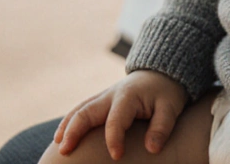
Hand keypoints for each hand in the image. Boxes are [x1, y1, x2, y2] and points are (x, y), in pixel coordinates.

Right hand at [54, 70, 189, 158]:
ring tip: (59, 147)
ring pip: (79, 110)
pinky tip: (61, 138)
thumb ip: (162, 127)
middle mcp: (110, 95)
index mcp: (128, 96)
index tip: (117, 156)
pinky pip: (80, 110)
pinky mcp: (100, 101)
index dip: (114, 138)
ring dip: (67, 127)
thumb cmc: (165, 93)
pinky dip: (69, 123)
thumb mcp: (170, 107)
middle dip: (75, 131)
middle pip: (87, 111)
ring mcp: (103, 97)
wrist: (159, 74)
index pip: (116, 119)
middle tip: (65, 151)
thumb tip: (152, 149)